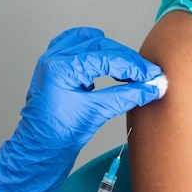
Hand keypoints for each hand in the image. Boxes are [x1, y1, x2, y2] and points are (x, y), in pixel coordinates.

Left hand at [0, 27, 162, 191]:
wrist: (38, 150)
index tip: (152, 75)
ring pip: (89, 41)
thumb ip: (127, 96)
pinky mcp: (55, 66)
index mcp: (61, 67)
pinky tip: (106, 68)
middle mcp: (54, 58)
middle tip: (146, 74)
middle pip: (100, 45)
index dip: (133, 67)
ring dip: (110, 52)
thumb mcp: (97, 113)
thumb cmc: (58, 136)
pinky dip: (94, 52)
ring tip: (128, 71)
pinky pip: (76, 46)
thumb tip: (152, 87)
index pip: (107, 58)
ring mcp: (52, 59)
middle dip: (126, 60)